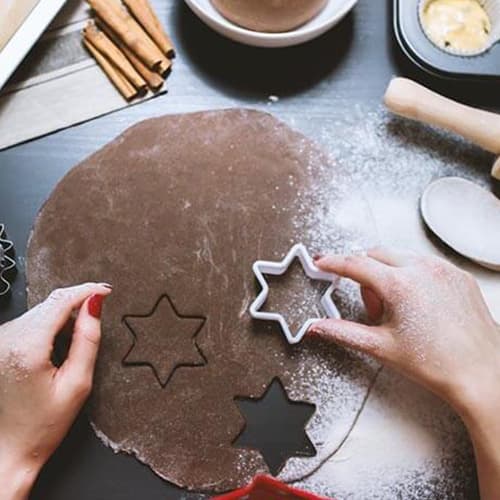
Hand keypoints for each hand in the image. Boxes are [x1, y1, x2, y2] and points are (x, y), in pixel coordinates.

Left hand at [0, 283, 110, 499]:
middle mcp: (8, 339)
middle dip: (77, 306)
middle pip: (50, 304)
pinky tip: (57, 349)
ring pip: (42, 311)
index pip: (60, 302)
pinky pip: (31, 322)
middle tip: (96, 323)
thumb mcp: (78, 383)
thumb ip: (88, 339)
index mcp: (27, 347)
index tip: (106, 291)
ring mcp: (1, 340)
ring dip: (63, 318)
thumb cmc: (42, 424)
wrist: (10, 448)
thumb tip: (94, 306)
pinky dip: (50, 327)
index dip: (87, 291)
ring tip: (73, 347)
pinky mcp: (1, 344)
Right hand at [309, 248, 499, 499]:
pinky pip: (424, 263)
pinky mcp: (457, 275)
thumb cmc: (437, 364)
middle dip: (364, 274)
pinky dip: (411, 275)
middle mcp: (422, 270)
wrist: (481, 375)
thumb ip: (341, 332)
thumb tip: (317, 328)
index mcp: (400, 285)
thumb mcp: (380, 346)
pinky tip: (418, 304)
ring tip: (398, 309)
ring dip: (387, 274)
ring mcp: (443, 270)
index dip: (333, 263)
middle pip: (375, 255)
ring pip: (400, 257)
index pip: (355, 264)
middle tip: (372, 307)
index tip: (322, 262)